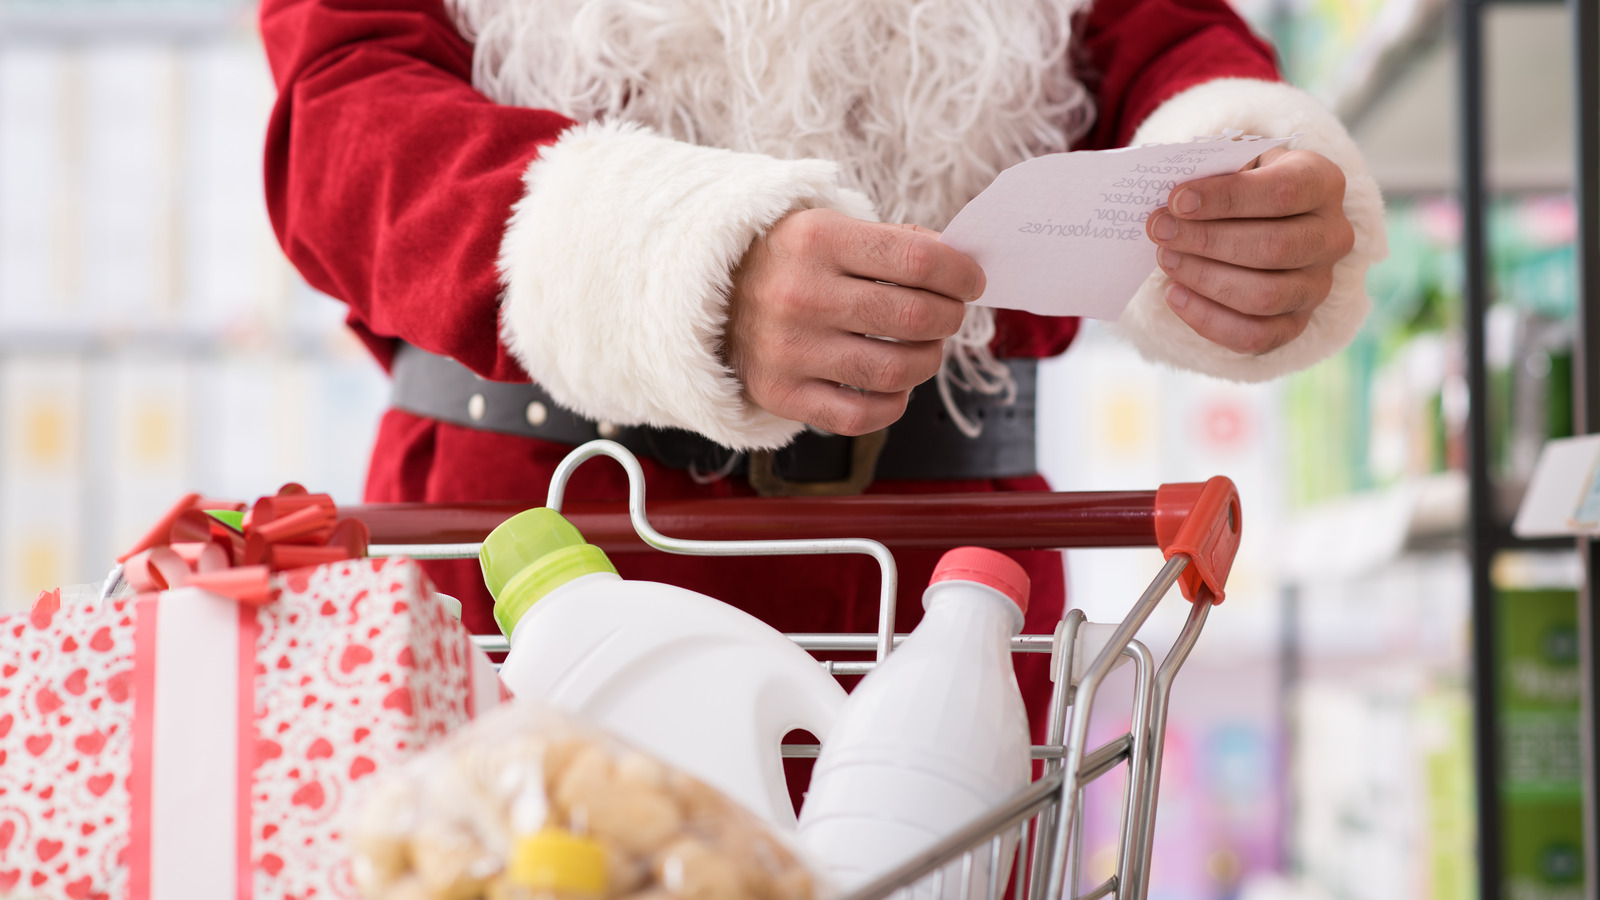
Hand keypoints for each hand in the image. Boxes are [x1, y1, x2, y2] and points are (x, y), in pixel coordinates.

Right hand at [725, 208, 985, 434]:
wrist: (704, 296)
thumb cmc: (786, 260)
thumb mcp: (828, 226)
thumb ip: (892, 242)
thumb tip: (957, 267)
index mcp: (815, 239)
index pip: (919, 261)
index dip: (961, 274)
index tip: (971, 282)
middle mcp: (799, 295)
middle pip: (914, 317)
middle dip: (950, 317)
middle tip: (949, 315)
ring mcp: (787, 350)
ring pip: (896, 370)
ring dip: (928, 360)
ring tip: (925, 348)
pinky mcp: (780, 394)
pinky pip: (861, 416)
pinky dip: (894, 403)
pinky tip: (895, 385)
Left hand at [1145, 147, 1353, 354]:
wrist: (1260, 222)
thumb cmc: (1241, 187)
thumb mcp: (1234, 163)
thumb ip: (1214, 172)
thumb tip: (1177, 201)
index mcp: (1323, 183)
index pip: (1284, 192)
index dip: (1227, 197)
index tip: (1177, 200)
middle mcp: (1332, 236)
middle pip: (1273, 247)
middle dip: (1207, 240)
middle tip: (1160, 231)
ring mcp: (1318, 285)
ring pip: (1265, 296)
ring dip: (1204, 279)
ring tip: (1166, 259)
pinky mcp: (1297, 323)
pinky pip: (1255, 336)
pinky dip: (1207, 319)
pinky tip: (1174, 294)